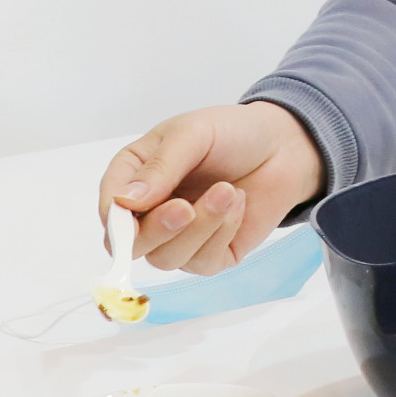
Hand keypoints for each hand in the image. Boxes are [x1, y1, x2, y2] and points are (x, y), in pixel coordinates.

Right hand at [98, 102, 325, 274]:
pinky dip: (222, 234)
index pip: (111, 211)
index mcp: (134, 178)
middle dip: (159, 229)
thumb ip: (160, 167)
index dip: (118, 219)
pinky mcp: (211, 254)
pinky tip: (238, 204)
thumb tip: (124, 202)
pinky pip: (203, 262)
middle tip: (186, 207)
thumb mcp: (193, 134)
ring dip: (200, 228)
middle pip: (133, 246)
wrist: (284, 145)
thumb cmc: (232, 133)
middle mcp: (150, 213)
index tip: (138, 207)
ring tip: (228, 191)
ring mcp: (180, 237)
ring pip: (167, 258)